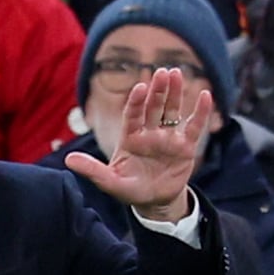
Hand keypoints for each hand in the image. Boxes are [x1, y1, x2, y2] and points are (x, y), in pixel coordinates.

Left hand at [63, 66, 213, 220]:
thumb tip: (68, 159)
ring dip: (175, 93)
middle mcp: (149, 133)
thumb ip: (92, 170)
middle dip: (158, 90)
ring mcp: (168, 138)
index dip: (136, 101)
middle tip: (163, 71)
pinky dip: (200, 112)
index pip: (132, 114)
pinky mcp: (185, 147)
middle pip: (154, 107)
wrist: (154, 203)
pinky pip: (194, 126)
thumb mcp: (110, 182)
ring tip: (177, 73)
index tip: (141, 87)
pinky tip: (205, 95)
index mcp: (131, 138)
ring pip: (172, 111)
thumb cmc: (130, 190)